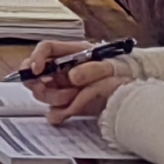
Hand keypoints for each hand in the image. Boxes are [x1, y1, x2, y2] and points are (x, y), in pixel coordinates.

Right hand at [15, 39, 129, 119]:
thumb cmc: (120, 72)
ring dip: (54, 97)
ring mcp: (61, 86)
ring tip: (74, 96)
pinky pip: (52, 110)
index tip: (36, 70)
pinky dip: (56, 114)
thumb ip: (93, 69)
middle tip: (50, 89)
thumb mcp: (110, 66)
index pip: (45, 49)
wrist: (128, 90)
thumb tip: (72, 76)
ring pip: (42, 92)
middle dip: (39, 83)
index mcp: (70, 53)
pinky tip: (68, 112)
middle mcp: (61, 69)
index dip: (36, 57)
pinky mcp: (66, 104)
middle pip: (35, 72)